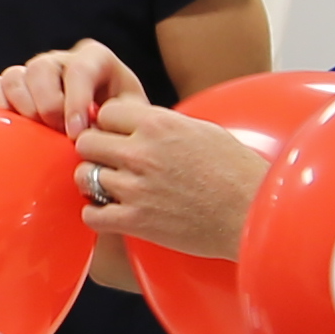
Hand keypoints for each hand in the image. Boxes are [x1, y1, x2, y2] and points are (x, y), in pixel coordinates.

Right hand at [0, 39, 138, 133]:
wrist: (105, 133)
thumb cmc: (119, 126)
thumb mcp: (130, 119)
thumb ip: (118, 120)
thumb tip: (91, 134)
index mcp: (95, 59)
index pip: (80, 69)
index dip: (75, 101)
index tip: (76, 133)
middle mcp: (61, 60)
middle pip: (41, 68)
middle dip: (48, 105)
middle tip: (57, 133)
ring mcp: (34, 71)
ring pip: (15, 76)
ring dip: (23, 107)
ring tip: (37, 131)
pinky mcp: (12, 86)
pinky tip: (12, 123)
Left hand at [69, 93, 270, 259]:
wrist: (251, 214)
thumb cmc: (236, 172)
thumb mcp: (202, 131)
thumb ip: (164, 123)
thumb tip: (140, 120)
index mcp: (157, 124)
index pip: (106, 112)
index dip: (109, 125)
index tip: (117, 137)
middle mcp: (141, 152)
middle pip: (86, 142)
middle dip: (95, 151)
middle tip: (109, 162)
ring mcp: (135, 188)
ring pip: (83, 176)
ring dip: (93, 182)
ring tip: (109, 188)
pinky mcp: (135, 221)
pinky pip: (91, 215)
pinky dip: (97, 215)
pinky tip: (112, 213)